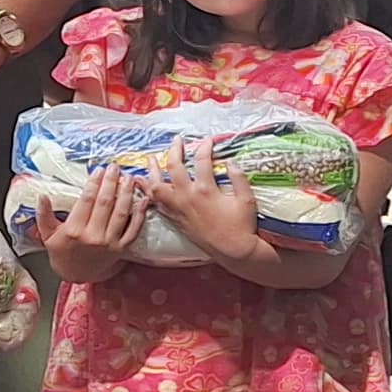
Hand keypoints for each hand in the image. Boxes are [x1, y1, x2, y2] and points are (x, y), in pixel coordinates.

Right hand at [42, 166, 149, 282]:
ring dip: (127, 193)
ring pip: (121, 213)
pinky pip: (134, 229)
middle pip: (105, 203)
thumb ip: (44, 215)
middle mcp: (93, 236)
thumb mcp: (48, 235)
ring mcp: (110, 243)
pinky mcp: (122, 248)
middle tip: (115, 167)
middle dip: (111, 182)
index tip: (98, 170)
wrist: (77, 275)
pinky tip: (143, 200)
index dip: (93, 183)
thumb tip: (42, 196)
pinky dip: (140, 214)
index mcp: (74, 230)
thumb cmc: (62, 253)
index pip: (86, 200)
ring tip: (129, 178)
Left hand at [143, 136, 260, 252]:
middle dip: (174, 150)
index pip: (202, 160)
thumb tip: (231, 162)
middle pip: (173, 167)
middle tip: (176, 141)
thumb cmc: (242, 226)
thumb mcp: (247, 200)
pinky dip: (149, 193)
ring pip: (156, 186)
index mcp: (206, 190)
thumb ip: (239, 178)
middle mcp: (188, 197)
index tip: (208, 139)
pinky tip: (145, 186)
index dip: (205, 147)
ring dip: (151, 171)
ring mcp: (178, 209)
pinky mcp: (175, 219)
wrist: (232, 251)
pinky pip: (156, 204)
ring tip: (149, 160)